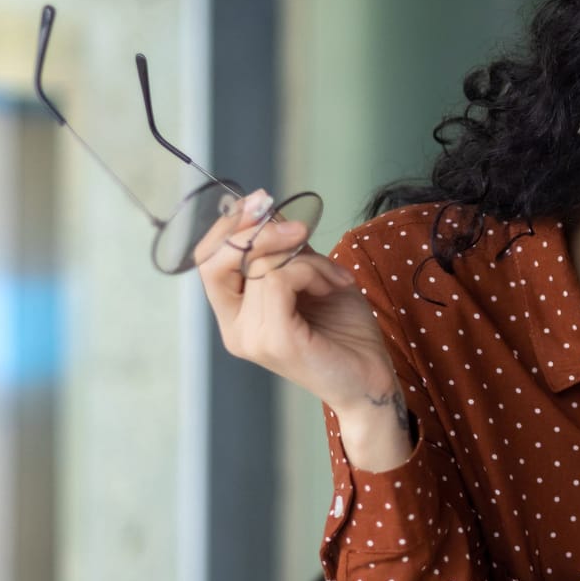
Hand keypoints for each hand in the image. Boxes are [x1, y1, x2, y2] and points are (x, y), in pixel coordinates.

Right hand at [193, 188, 399, 426]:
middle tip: (298, 228)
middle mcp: (235, 329)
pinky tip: (333, 286)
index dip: (229, 226)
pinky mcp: (274, 340)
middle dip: (254, 231)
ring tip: (333, 278)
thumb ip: (285, 249)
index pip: (208, 260)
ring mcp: (250, 337)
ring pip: (260, 264)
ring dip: (306, 258)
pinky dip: (311, 271)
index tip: (262, 201)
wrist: (372, 379)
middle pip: (214, 261)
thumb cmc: (345, 331)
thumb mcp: (312, 276)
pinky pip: (279, 279)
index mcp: (236, 315)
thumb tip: (266, 210)